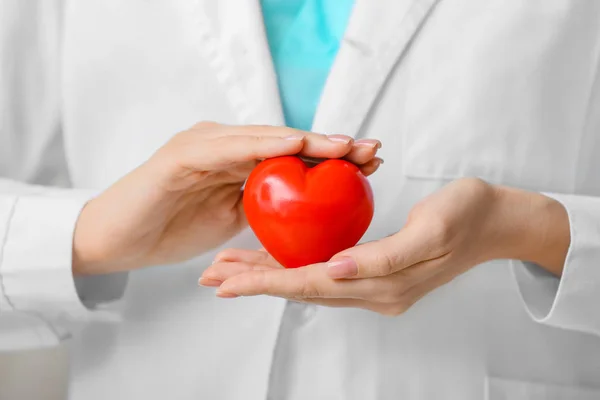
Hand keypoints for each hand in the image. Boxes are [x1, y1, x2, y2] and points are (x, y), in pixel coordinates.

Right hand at [73, 122, 382, 274]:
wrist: (117, 240)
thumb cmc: (171, 229)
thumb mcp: (231, 221)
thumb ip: (262, 210)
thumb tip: (303, 218)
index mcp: (237, 162)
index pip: (291, 157)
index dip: (330, 158)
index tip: (370, 163)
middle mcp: (224, 146)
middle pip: (284, 142)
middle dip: (330, 145)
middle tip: (371, 148)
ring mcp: (203, 146)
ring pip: (262, 138)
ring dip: (305, 141)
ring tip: (343, 145)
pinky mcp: (181, 155)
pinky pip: (227, 148)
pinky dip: (261, 145)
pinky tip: (293, 146)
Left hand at [201, 178, 569, 314]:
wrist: (497, 221)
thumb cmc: (467, 215)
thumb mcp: (431, 230)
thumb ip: (384, 257)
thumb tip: (336, 269)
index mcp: (383, 285)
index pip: (311, 285)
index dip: (265, 284)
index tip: (225, 281)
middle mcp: (373, 291)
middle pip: (301, 288)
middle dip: (254, 282)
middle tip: (211, 276)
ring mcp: (374, 284)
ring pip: (308, 282)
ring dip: (268, 276)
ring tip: (228, 269)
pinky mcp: (375, 271)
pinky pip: (324, 271)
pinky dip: (293, 266)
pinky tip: (273, 259)